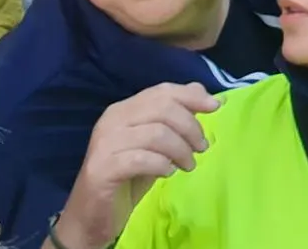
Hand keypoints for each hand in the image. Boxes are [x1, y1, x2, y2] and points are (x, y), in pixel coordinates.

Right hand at [52, 83, 218, 248]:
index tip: (215, 107)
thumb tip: (200, 91)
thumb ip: (173, 119)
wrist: (93, 215)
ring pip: (156, 133)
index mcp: (123, 110)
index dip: (191, 96)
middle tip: (201, 147)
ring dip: (180, 149)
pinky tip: (168, 173)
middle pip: (163, 109)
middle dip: (190, 127)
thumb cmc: (127, 177)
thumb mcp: (155, 145)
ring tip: (188, 164)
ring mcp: (104, 144)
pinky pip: (141, 159)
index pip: (162, 91)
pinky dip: (161, 164)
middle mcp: (111, 121)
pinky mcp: (101, 168)